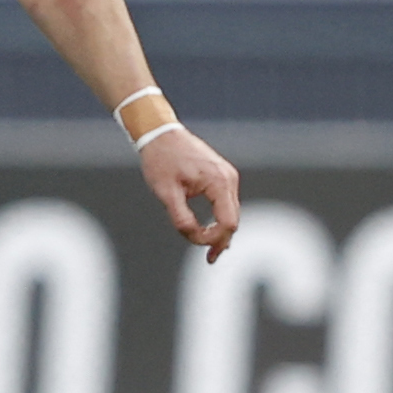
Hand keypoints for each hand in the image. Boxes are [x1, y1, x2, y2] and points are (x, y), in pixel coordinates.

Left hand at [138, 123, 238, 258]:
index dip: (214, 239)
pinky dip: (220, 218)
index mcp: (218, 182)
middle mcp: (228, 178)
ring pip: (231, 212)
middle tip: (210, 260)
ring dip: (221, 231)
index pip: (227, 222)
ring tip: (210, 250)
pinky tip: (211, 230)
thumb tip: (194, 237)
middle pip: (233, 220)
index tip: (196, 243)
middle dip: (220, 240)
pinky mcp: (221, 175)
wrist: (159, 133)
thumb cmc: (160, 160)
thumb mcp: (166, 193)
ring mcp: (227, 176)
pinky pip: (226, 203)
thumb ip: (181, 218)